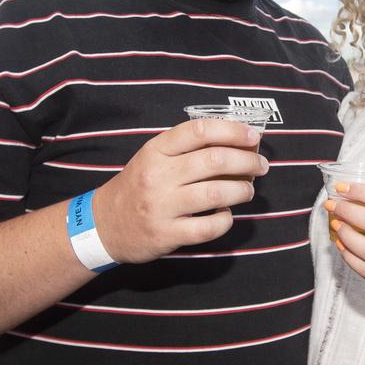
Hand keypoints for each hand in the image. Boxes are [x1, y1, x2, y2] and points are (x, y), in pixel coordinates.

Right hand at [93, 118, 267, 263]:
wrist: (104, 224)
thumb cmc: (138, 186)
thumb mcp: (153, 158)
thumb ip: (187, 149)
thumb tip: (238, 142)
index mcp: (156, 150)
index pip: (199, 130)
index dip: (232, 130)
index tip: (253, 136)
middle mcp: (158, 175)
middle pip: (215, 160)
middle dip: (247, 161)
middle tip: (261, 166)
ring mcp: (162, 206)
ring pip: (217, 193)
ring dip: (242, 190)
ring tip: (247, 190)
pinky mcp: (167, 234)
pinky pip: (208, 227)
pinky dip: (225, 220)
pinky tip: (226, 215)